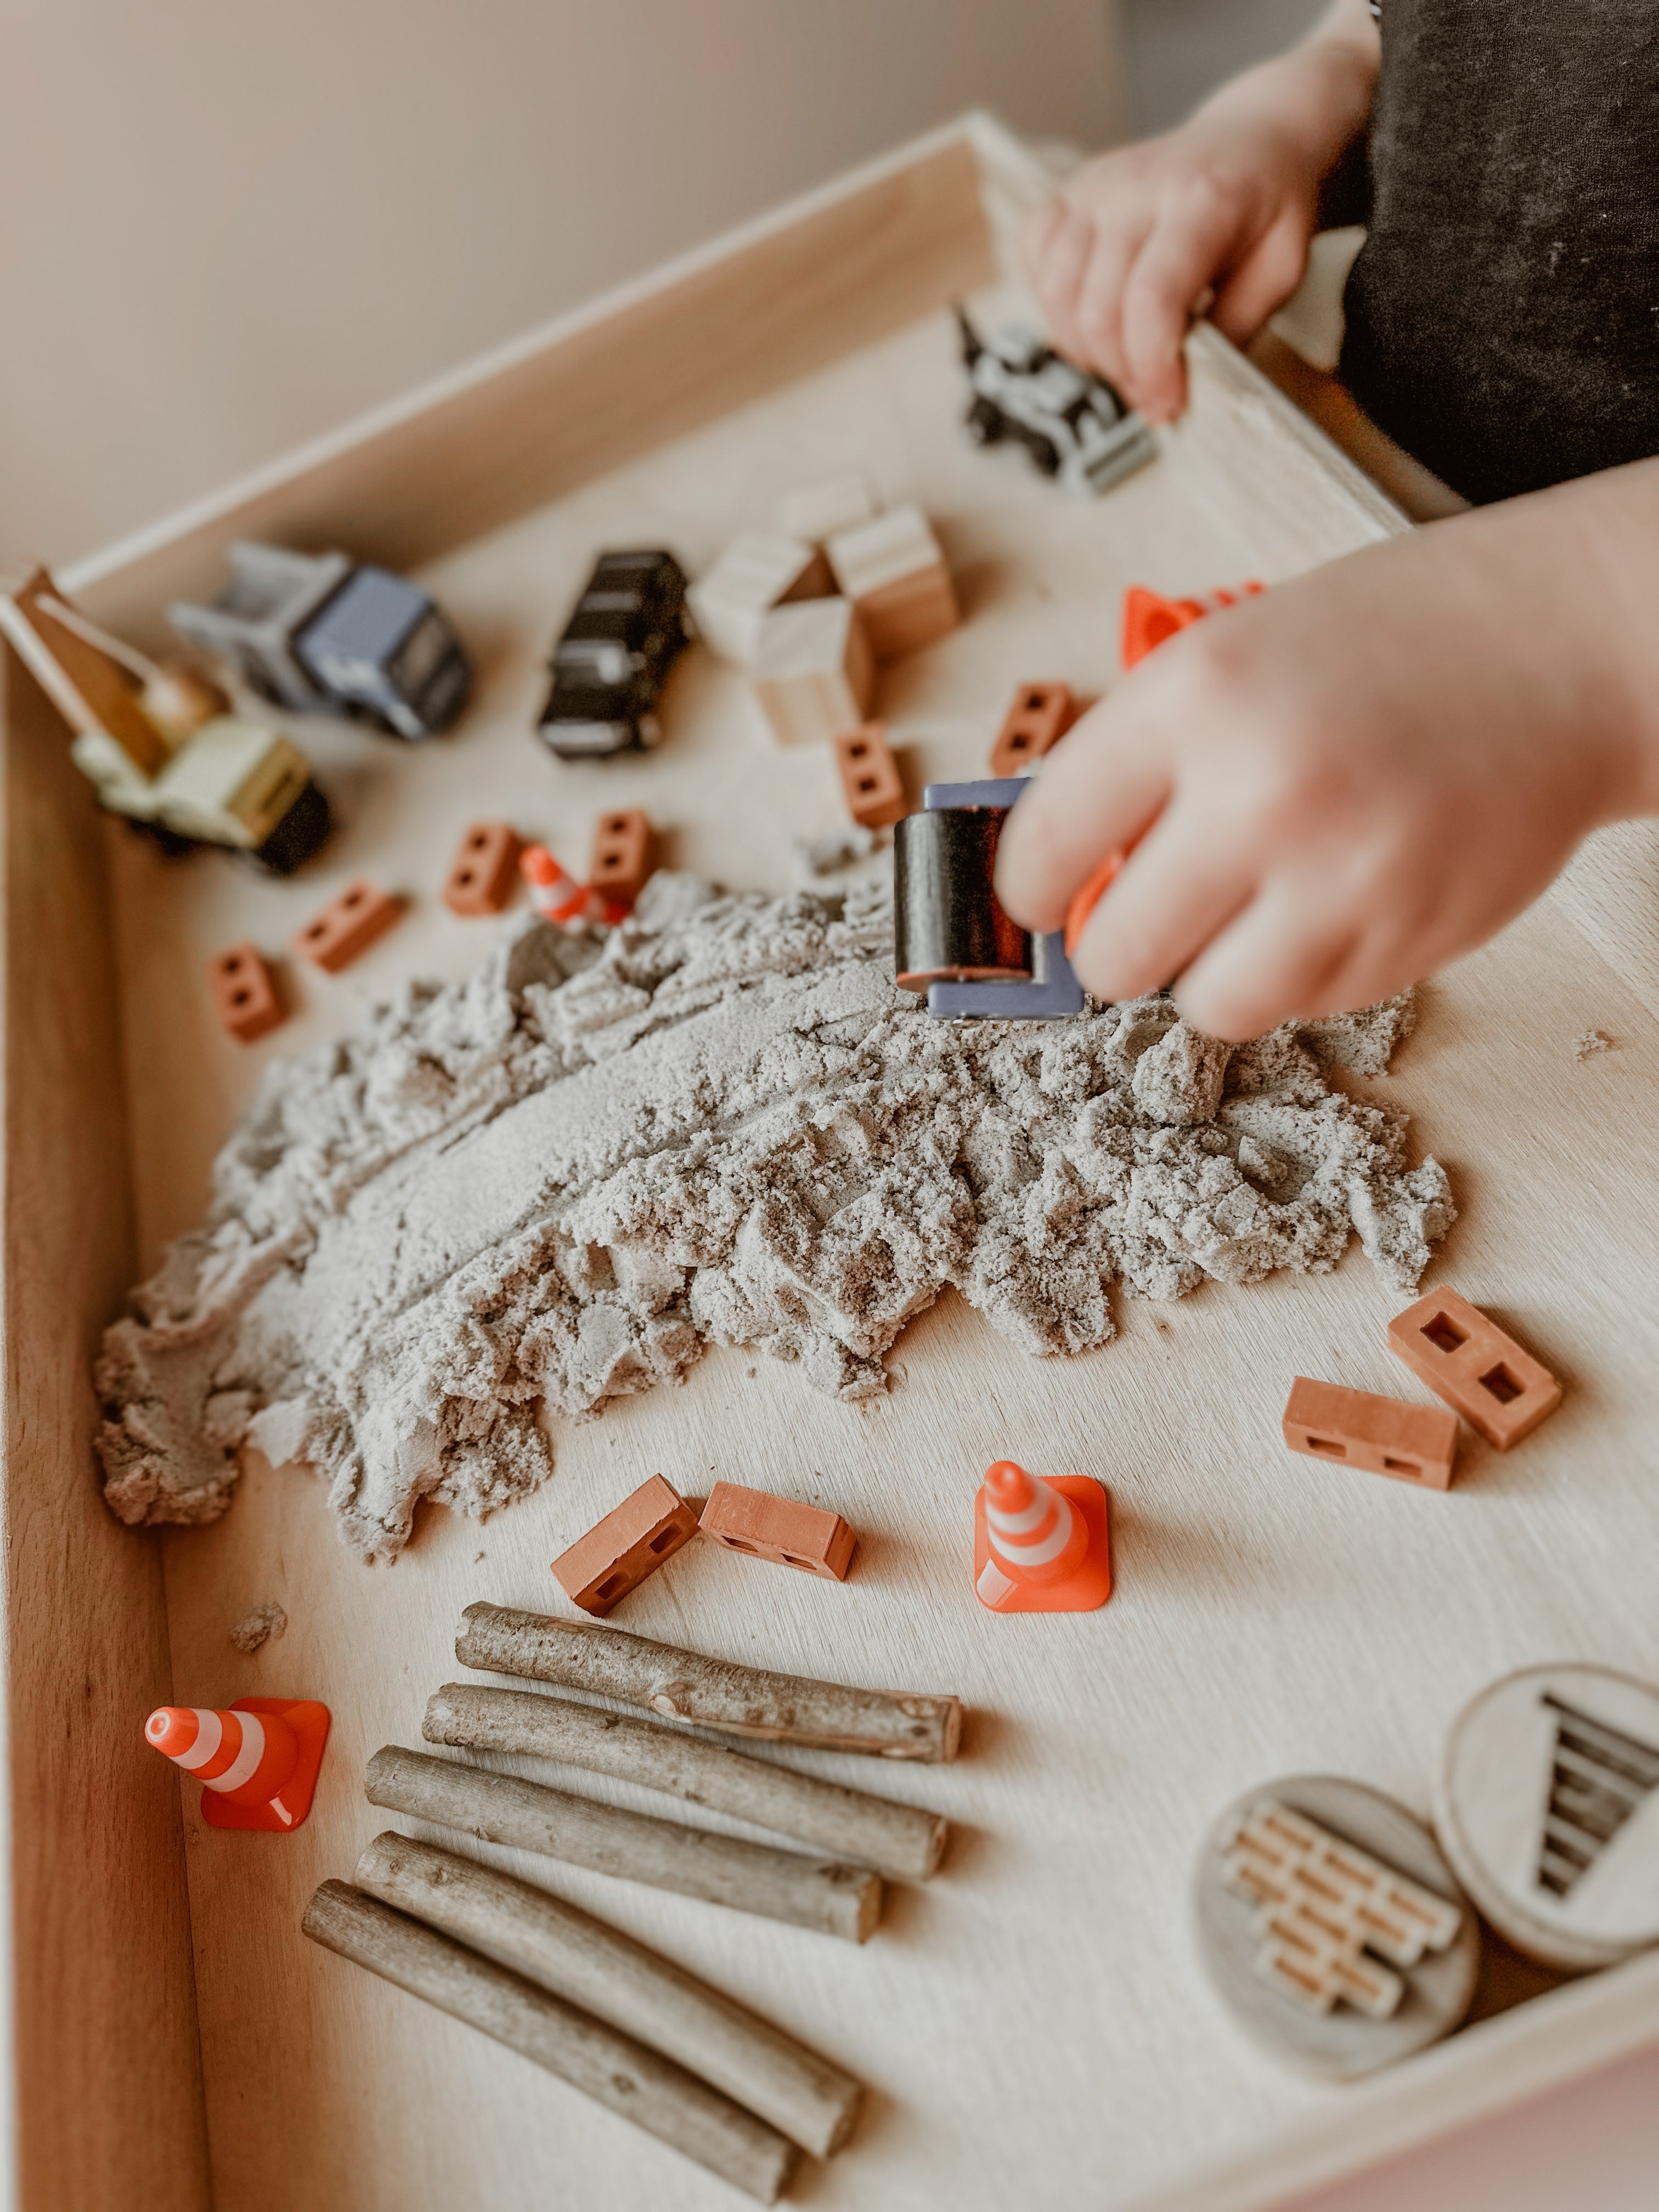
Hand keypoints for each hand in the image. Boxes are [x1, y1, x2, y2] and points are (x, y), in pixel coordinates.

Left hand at [995, 469, 1658, 1040]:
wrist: (1556, 646)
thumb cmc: (1385, 644)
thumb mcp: (1226, 655)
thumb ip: (1138, 765)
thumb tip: (1050, 881)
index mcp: (1196, 701)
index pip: (1042, 848)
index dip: (1025, 892)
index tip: (1036, 901)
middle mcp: (1263, 793)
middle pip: (1114, 958)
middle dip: (1117, 948)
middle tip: (1146, 917)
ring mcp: (1343, 877)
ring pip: (1209, 1006)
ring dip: (1210, 973)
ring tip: (1246, 910)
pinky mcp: (1409, 937)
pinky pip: (1304, 1005)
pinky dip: (1300, 970)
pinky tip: (1333, 894)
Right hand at [1022, 3, 1378, 420]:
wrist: (1249, 140)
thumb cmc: (1267, 210)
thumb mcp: (1282, 271)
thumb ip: (1234, 328)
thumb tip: (1180, 385)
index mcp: (1202, 201)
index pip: (1151, 299)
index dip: (1150, 368)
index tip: (1167, 405)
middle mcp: (1136, 187)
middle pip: (1098, 310)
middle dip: (1122, 373)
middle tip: (1153, 391)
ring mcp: (1092, 187)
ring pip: (1058, 296)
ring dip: (1086, 350)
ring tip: (1126, 357)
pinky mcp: (1065, 193)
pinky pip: (1035, 262)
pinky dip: (1056, 306)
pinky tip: (1094, 313)